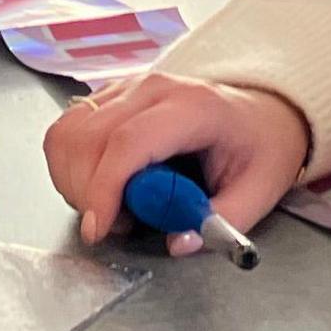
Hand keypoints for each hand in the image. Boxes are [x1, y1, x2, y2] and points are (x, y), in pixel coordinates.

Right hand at [44, 72, 312, 252]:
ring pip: (68, 133)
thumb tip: (179, 242)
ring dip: (74, 181)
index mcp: (193, 107)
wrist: (262, 112)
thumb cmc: (260, 148)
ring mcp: (126, 87)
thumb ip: (222, 222)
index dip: (105, 188)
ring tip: (112, 206)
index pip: (130, 142)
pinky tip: (99, 186)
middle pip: (90, 138)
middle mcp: (152, 88)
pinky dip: (69, 166)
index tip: (99, 230)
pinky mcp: (110, 96)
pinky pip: (67, 130)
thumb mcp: (260, 191)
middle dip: (88, 194)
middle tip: (119, 225)